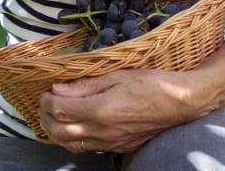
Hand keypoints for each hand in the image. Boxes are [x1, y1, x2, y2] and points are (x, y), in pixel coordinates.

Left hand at [38, 69, 207, 154]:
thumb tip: (58, 89)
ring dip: (56, 132)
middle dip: (46, 118)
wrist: (180, 103)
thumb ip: (85, 85)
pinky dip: (73, 140)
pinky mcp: (118, 147)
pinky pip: (88, 148)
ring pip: (71, 145)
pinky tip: (74, 127)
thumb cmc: (151, 84)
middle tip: (44, 104)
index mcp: (100, 110)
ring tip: (53, 117)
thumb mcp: (116, 76)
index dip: (47, 100)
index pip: (61, 109)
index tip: (45, 90)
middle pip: (60, 132)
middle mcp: (103, 131)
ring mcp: (110, 142)